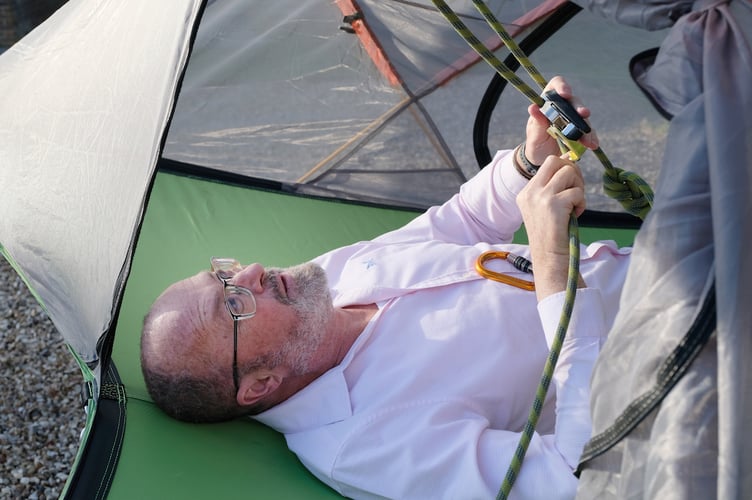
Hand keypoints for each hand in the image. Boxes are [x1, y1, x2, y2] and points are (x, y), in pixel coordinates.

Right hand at [516, 154, 585, 300]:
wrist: (550, 258)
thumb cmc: (552, 235)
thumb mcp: (545, 208)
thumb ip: (553, 188)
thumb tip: (571, 163)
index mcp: (526, 192)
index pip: (548, 164)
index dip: (565, 170)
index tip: (571, 185)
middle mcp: (530, 192)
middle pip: (555, 161)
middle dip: (572, 171)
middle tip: (576, 190)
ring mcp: (540, 197)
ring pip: (568, 172)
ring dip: (578, 187)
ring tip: (575, 204)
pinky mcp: (553, 204)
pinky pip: (577, 191)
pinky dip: (581, 202)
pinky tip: (576, 215)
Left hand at [523, 76, 598, 165]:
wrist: (542, 158)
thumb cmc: (536, 142)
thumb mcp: (534, 134)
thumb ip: (537, 122)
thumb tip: (533, 107)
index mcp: (548, 102)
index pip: (556, 85)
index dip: (562, 86)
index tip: (565, 94)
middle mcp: (564, 107)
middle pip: (574, 101)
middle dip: (579, 107)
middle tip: (583, 114)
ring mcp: (574, 119)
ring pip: (584, 118)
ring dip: (586, 127)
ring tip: (586, 140)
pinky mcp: (582, 132)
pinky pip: (590, 132)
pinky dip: (592, 138)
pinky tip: (592, 144)